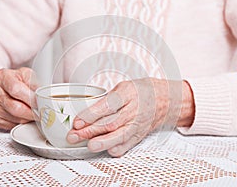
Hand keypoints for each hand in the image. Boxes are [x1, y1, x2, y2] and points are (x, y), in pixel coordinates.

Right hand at [0, 67, 37, 129]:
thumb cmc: (15, 80)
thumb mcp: (26, 74)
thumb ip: (35, 83)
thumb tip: (45, 95)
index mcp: (3, 77)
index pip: (16, 90)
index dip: (31, 98)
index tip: (41, 103)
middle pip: (16, 107)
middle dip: (32, 112)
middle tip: (42, 112)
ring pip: (15, 119)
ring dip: (28, 118)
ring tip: (35, 113)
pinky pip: (11, 125)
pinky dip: (21, 122)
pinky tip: (25, 116)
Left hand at [67, 78, 194, 156]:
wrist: (163, 100)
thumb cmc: (140, 92)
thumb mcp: (122, 87)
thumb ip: (105, 99)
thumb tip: (85, 112)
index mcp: (128, 93)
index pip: (107, 105)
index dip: (91, 115)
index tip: (77, 122)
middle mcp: (133, 110)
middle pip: (110, 123)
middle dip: (90, 131)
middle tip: (74, 136)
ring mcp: (138, 124)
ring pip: (119, 135)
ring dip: (101, 142)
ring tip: (89, 145)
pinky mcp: (139, 134)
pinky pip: (128, 144)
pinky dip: (116, 149)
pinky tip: (105, 149)